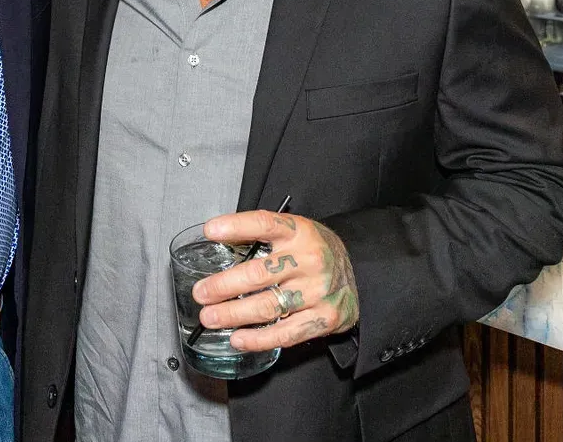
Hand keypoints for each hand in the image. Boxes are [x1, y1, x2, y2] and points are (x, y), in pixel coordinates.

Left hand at [192, 210, 358, 352]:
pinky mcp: (323, 318)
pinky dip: (258, 339)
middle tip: (201, 293)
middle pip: (259, 274)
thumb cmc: (316, 252)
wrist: (360, 273)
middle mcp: (308, 260)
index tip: (210, 231)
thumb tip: (220, 244)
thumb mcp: (295, 232)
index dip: (236, 226)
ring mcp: (317, 291)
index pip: (265, 223)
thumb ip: (263, 237)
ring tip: (211, 317)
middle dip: (223, 286)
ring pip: (268, 306)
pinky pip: (285, 333)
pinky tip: (238, 338)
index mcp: (299, 232)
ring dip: (233, 314)